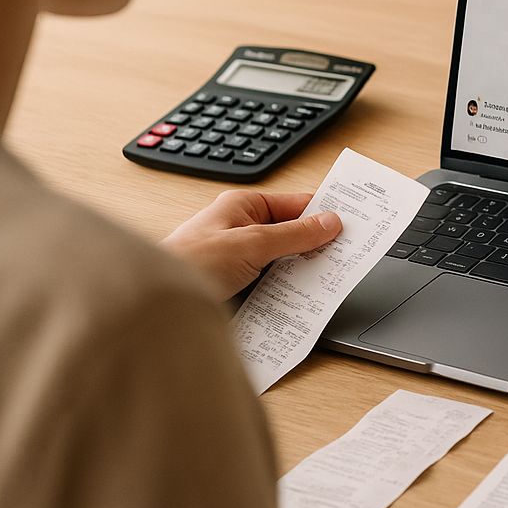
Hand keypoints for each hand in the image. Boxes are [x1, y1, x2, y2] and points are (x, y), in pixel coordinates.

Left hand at [160, 189, 342, 297]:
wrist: (153, 303)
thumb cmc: (188, 263)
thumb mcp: (250, 244)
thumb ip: (293, 234)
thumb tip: (329, 223)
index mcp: (243, 207)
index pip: (297, 204)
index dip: (325, 212)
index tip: (354, 223)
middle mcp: (242, 228)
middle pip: (293, 232)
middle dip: (318, 244)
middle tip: (348, 253)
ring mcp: (239, 256)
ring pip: (284, 259)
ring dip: (303, 268)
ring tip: (329, 277)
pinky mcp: (237, 282)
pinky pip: (273, 280)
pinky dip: (288, 286)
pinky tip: (302, 295)